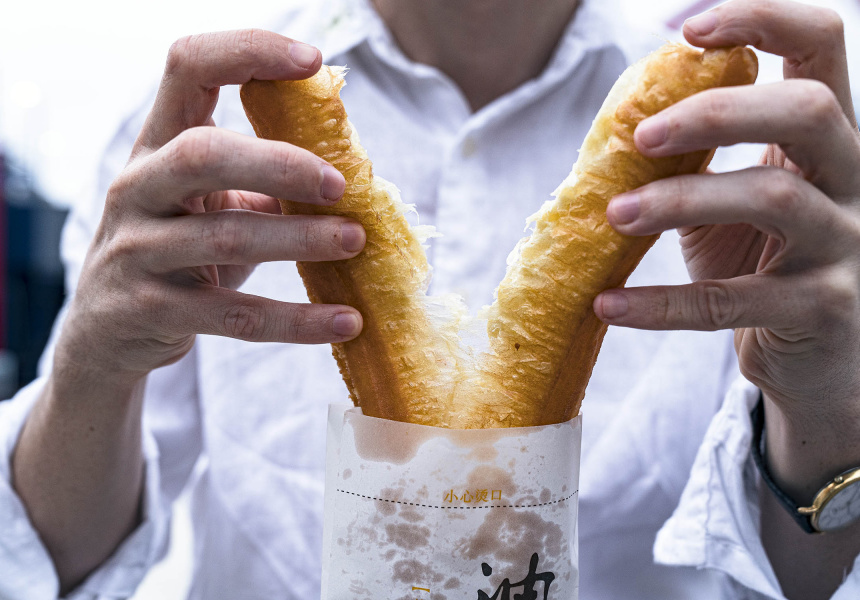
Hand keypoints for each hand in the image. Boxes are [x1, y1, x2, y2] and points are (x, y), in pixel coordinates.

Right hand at [56, 30, 365, 387]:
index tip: (313, 61)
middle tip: (340, 184)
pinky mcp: (151, 311)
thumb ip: (263, 184)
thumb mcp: (206, 207)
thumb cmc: (174, 254)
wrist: (103, 335)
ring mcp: (138, 251)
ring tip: (355, 241)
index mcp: (156, 146)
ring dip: (299, 239)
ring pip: (225, 238)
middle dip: (279, 163)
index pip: (188, 68)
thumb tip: (351, 172)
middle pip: (203, 154)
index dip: (248, 52)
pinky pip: (234, 315)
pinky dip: (296, 320)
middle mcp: (138, 189)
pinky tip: (344, 321)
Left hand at [594, 0, 859, 494]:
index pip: (822, 45)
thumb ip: (696, 159)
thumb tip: (616, 120)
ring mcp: (846, 245)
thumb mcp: (731, 200)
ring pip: (773, 199)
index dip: (764, 19)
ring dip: (679, 200)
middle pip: (808, 111)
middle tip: (640, 136)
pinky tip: (608, 304)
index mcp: (828, 138)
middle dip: (715, 113)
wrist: (815, 358)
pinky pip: (733, 302)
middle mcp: (853, 180)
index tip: (689, 31)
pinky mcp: (821, 310)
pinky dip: (662, 304)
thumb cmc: (761, 263)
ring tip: (613, 215)